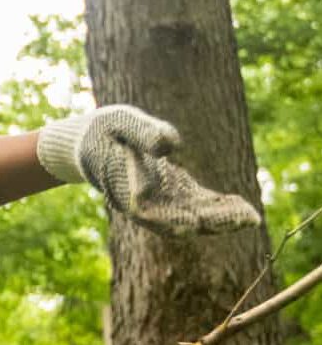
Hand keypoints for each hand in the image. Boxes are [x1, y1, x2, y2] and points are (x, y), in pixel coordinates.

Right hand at [37, 106, 258, 235]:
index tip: (193, 223)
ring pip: (189, 217)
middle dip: (207, 221)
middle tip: (241, 219)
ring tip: (250, 217)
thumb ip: (142, 131)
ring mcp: (158, 201)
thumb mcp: (118, 121)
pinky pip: (196, 206)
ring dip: (218, 220)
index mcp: (121, 186)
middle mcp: (140, 203)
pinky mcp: (172, 195)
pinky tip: (242, 208)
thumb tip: (170, 146)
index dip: (168, 219)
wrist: (94, 142)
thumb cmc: (105, 130)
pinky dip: (217, 209)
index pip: (144, 209)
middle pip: (174, 220)